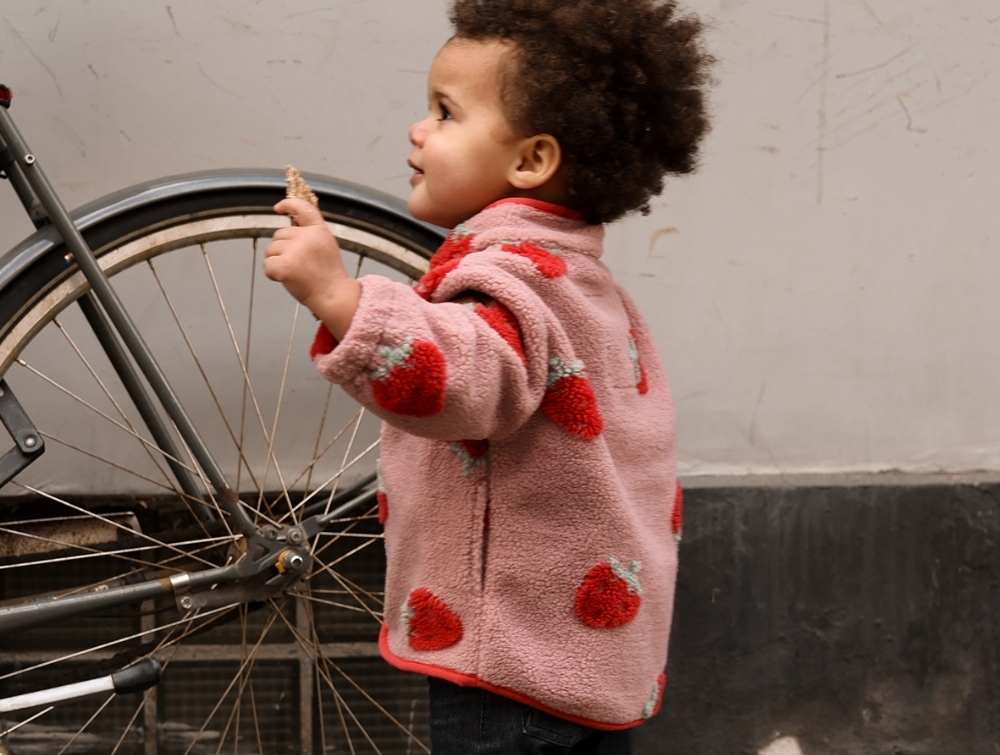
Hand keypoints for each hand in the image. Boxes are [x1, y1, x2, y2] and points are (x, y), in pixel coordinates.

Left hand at [264, 198, 361, 339]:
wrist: (333, 296)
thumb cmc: (328, 276)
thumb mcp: (326, 246)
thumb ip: (311, 233)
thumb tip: (292, 226)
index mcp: (319, 230)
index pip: (303, 209)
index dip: (289, 205)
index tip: (279, 207)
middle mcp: (307, 237)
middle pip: (279, 235)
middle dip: (283, 249)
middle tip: (300, 265)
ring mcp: (295, 250)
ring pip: (271, 249)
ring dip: (277, 261)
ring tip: (296, 272)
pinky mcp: (285, 265)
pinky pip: (267, 265)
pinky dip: (272, 274)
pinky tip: (286, 279)